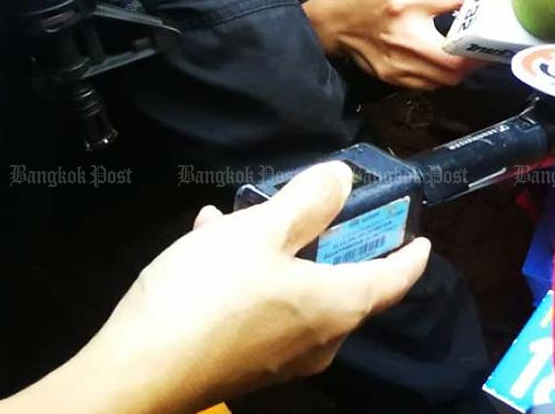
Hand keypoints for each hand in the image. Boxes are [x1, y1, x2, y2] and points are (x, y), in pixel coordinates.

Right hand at [0, 163, 429, 413]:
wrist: (133, 376)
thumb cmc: (206, 297)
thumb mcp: (258, 231)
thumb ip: (306, 202)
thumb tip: (343, 178)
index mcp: (338, 306)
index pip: (395, 280)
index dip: (411, 255)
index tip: (421, 238)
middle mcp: (320, 341)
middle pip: (345, 286)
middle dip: (331, 242)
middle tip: (320, 208)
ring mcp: (280, 360)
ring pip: (296, 294)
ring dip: (277, 253)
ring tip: (241, 217)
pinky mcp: (242, 367)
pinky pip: (262, 312)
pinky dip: (250, 277)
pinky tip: (209, 243)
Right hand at [303, 0, 479, 89]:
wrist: (333, 25)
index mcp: (406, 4)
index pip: (453, 2)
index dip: (474, 1)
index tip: (485, 3)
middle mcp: (405, 38)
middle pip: (453, 59)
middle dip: (477, 55)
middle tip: (488, 44)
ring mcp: (399, 64)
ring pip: (445, 78)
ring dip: (464, 68)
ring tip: (472, 55)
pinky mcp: (394, 79)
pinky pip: (430, 85)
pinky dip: (445, 76)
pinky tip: (448, 64)